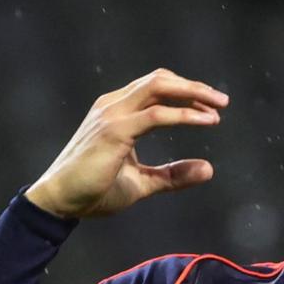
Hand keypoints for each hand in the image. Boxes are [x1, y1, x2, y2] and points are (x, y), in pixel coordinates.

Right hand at [25, 68, 229, 218]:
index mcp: (117, 111)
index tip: (210, 108)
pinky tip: (205, 121)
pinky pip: (156, 115)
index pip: (155, 87)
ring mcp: (112, 115)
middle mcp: (113, 106)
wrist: (61, 203)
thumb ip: (173, 175)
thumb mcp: (142, 182)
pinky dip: (184, 115)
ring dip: (192, 93)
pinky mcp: (114, 130)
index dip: (185, 92)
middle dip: (194, 86)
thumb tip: (208, 169)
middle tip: (222, 101)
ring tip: (218, 106)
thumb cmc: (94, 191)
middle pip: (159, 80)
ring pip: (158, 87)